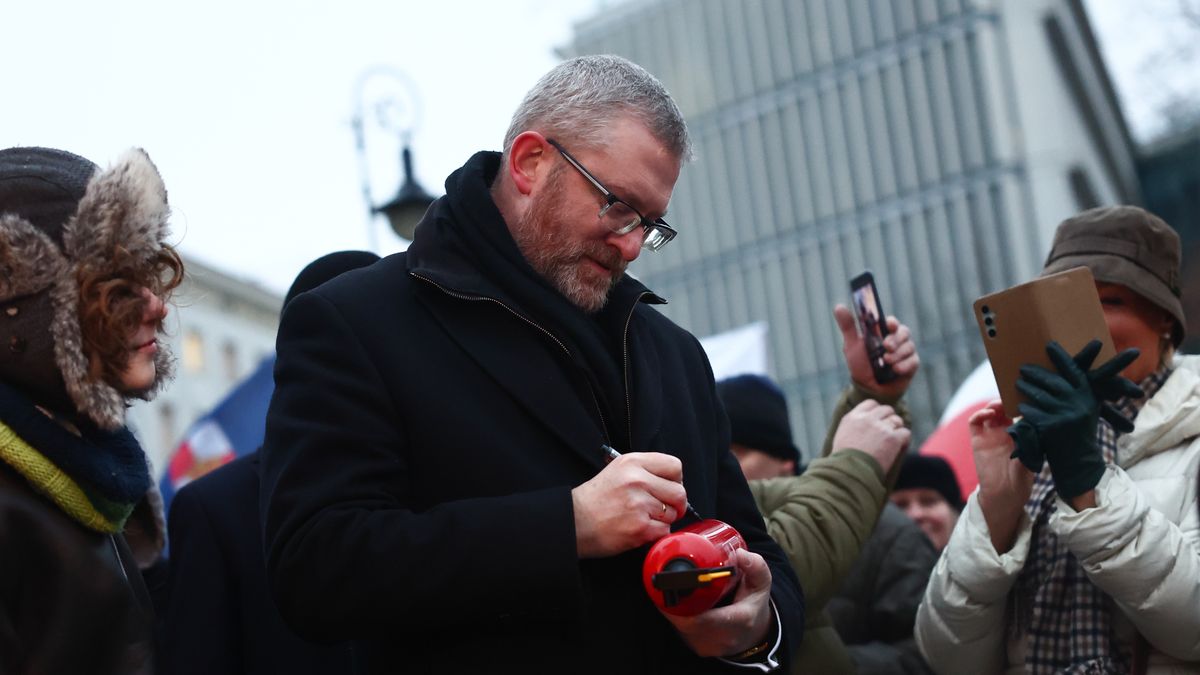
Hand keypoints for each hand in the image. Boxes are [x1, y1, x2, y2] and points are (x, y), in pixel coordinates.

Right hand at [571, 452, 686, 557]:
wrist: (575, 522)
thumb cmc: (594, 499)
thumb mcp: (617, 470)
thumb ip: (644, 470)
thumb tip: (672, 481)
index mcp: (632, 463)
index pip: (674, 466)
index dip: (676, 480)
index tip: (670, 487)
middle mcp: (637, 481)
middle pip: (679, 492)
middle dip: (675, 504)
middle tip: (665, 508)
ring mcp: (639, 505)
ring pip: (673, 513)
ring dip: (663, 519)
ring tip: (644, 518)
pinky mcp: (640, 527)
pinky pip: (664, 531)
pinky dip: (656, 533)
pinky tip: (640, 529)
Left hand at [664, 548, 773, 657]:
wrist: (754, 634)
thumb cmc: (754, 604)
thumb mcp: (761, 583)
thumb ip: (755, 565)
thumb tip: (739, 554)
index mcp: (739, 621)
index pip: (703, 619)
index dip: (681, 605)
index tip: (673, 585)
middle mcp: (723, 639)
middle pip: (685, 622)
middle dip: (673, 601)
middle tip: (667, 580)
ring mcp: (709, 647)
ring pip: (680, 627)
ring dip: (674, 609)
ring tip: (672, 589)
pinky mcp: (699, 648)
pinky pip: (681, 631)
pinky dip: (678, 616)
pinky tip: (679, 603)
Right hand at [830, 400, 910, 473]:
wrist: (850, 472)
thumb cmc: (843, 461)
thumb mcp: (842, 437)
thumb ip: (854, 426)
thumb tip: (862, 427)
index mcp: (853, 417)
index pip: (871, 403)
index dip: (877, 411)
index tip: (878, 420)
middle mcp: (867, 419)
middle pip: (887, 410)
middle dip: (889, 419)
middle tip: (888, 432)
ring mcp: (881, 427)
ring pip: (897, 420)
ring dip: (897, 429)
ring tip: (893, 442)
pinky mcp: (893, 438)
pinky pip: (905, 432)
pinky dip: (904, 440)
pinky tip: (899, 447)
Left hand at [834, 304, 918, 398]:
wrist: (869, 388)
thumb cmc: (861, 364)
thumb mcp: (852, 346)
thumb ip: (848, 327)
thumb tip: (838, 307)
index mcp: (884, 333)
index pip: (892, 322)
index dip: (892, 322)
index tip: (889, 324)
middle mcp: (897, 340)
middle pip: (904, 332)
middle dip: (896, 339)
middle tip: (886, 346)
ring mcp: (906, 352)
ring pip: (909, 347)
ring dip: (898, 354)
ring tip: (886, 361)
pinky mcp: (911, 365)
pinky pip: (913, 361)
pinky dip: (904, 365)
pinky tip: (895, 370)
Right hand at [970, 401, 1032, 552]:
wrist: (1004, 497)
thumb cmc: (1022, 481)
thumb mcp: (1032, 459)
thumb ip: (1030, 441)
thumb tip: (1032, 422)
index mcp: (1021, 435)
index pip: (1021, 412)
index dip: (1024, 403)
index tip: (1030, 396)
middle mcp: (1005, 432)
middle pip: (1005, 408)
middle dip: (1009, 400)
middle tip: (1014, 396)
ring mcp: (990, 435)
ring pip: (991, 411)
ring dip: (995, 403)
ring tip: (1000, 404)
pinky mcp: (977, 440)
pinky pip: (975, 422)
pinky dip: (980, 413)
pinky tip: (989, 413)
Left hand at [1008, 341, 1139, 499]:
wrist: (1080, 462)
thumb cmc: (1081, 431)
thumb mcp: (1087, 408)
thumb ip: (1079, 391)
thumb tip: (1067, 368)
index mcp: (1089, 395)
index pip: (1073, 370)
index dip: (1060, 357)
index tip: (1049, 345)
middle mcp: (1078, 403)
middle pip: (1052, 381)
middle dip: (1035, 372)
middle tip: (1023, 367)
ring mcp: (1064, 415)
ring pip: (1039, 395)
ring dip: (1026, 388)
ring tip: (1019, 383)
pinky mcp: (1051, 427)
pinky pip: (1032, 412)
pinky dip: (1026, 409)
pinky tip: (1022, 407)